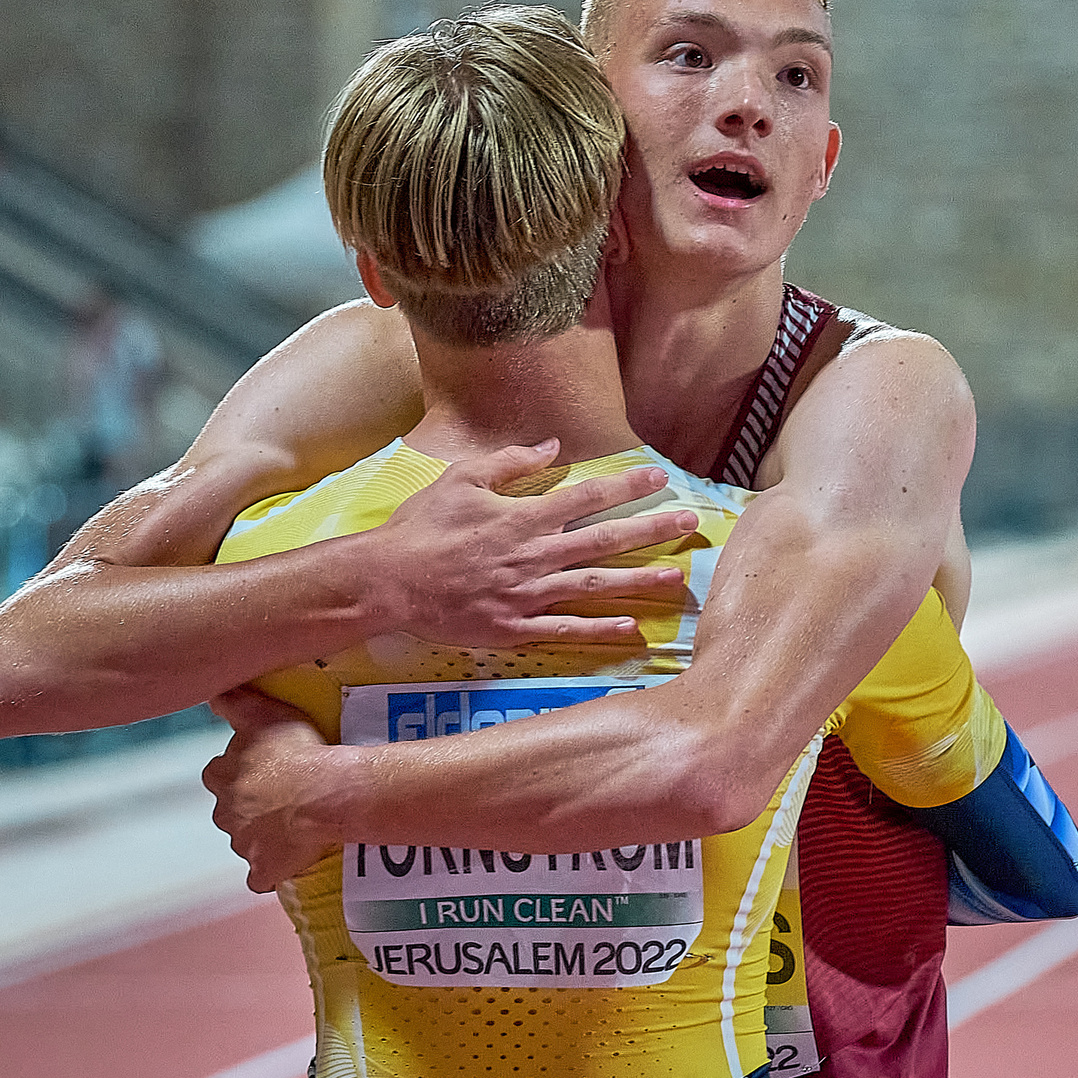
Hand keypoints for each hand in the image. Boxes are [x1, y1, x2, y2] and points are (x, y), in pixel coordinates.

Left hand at [204, 687, 344, 891]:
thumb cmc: (298, 750)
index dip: (240, 775)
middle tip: (282, 800)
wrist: (327, 793)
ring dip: (263, 837)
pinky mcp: (263, 869)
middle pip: (231, 811)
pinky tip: (288, 864)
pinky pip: (262, 876)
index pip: (219, 776)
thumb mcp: (264, 712)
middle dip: (249, 809)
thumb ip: (233, 702)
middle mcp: (224, 812)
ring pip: (247, 842)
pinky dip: (270, 872)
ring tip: (295, 827)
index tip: (264, 772)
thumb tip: (212, 693)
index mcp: (221, 776)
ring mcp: (243, 844)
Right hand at [360, 440, 695, 645]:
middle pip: (605, 540)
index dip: (627, 486)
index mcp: (523, 517)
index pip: (588, 497)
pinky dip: (600, 631)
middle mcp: (535, 555)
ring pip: (595, 587)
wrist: (388, 582)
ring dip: (639, 582)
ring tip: (676, 578)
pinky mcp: (515, 628)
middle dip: (651, 530)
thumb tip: (553, 446)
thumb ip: (511, 461)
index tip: (660, 477)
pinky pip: (566, 631)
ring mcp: (528, 594)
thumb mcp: (461, 479)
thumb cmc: (421, 527)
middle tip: (689, 523)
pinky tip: (631, 630)